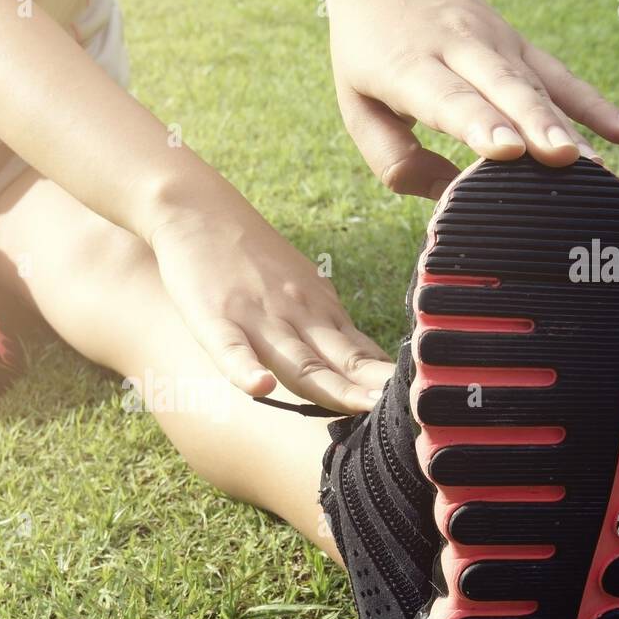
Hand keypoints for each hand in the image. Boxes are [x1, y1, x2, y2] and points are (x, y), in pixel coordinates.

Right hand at [150, 207, 395, 412]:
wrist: (197, 207)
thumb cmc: (251, 255)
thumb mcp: (303, 287)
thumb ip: (329, 330)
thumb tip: (370, 368)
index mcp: (319, 310)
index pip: (361, 354)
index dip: (387, 382)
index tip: (420, 404)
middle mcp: (297, 315)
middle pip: (340, 362)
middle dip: (372, 390)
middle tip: (411, 411)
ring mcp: (257, 316)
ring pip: (297, 360)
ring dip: (331, 387)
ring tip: (363, 408)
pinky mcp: (213, 317)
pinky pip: (230, 348)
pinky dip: (244, 369)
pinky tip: (261, 386)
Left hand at [320, 0, 618, 196]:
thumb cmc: (366, 52)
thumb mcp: (356, 106)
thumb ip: (392, 159)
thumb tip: (445, 199)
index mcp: (409, 68)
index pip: (451, 99)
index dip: (481, 124)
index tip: (508, 149)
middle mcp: (460, 50)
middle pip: (504, 90)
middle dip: (536, 126)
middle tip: (564, 160)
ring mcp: (496, 44)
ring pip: (537, 85)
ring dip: (570, 125)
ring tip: (598, 166)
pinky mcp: (519, 44)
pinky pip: (562, 76)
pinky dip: (594, 105)